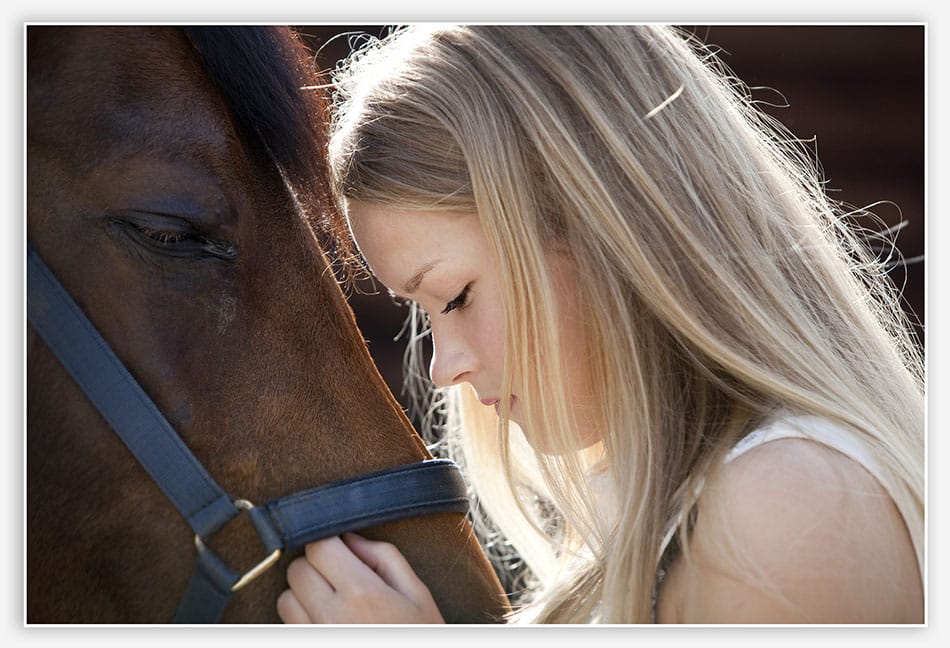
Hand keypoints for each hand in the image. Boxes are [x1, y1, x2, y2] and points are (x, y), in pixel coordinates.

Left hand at [277, 532, 445, 623]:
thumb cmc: (420, 637)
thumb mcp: (417, 595)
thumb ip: (384, 557)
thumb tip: (350, 538)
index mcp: (361, 593)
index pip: (318, 546)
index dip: (329, 542)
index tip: (340, 548)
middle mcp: (331, 617)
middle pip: (297, 569)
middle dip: (316, 565)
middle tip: (340, 575)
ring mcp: (315, 637)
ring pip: (285, 598)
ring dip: (303, 594)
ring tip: (332, 602)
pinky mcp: (308, 647)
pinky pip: (287, 626)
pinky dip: (300, 619)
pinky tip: (327, 622)